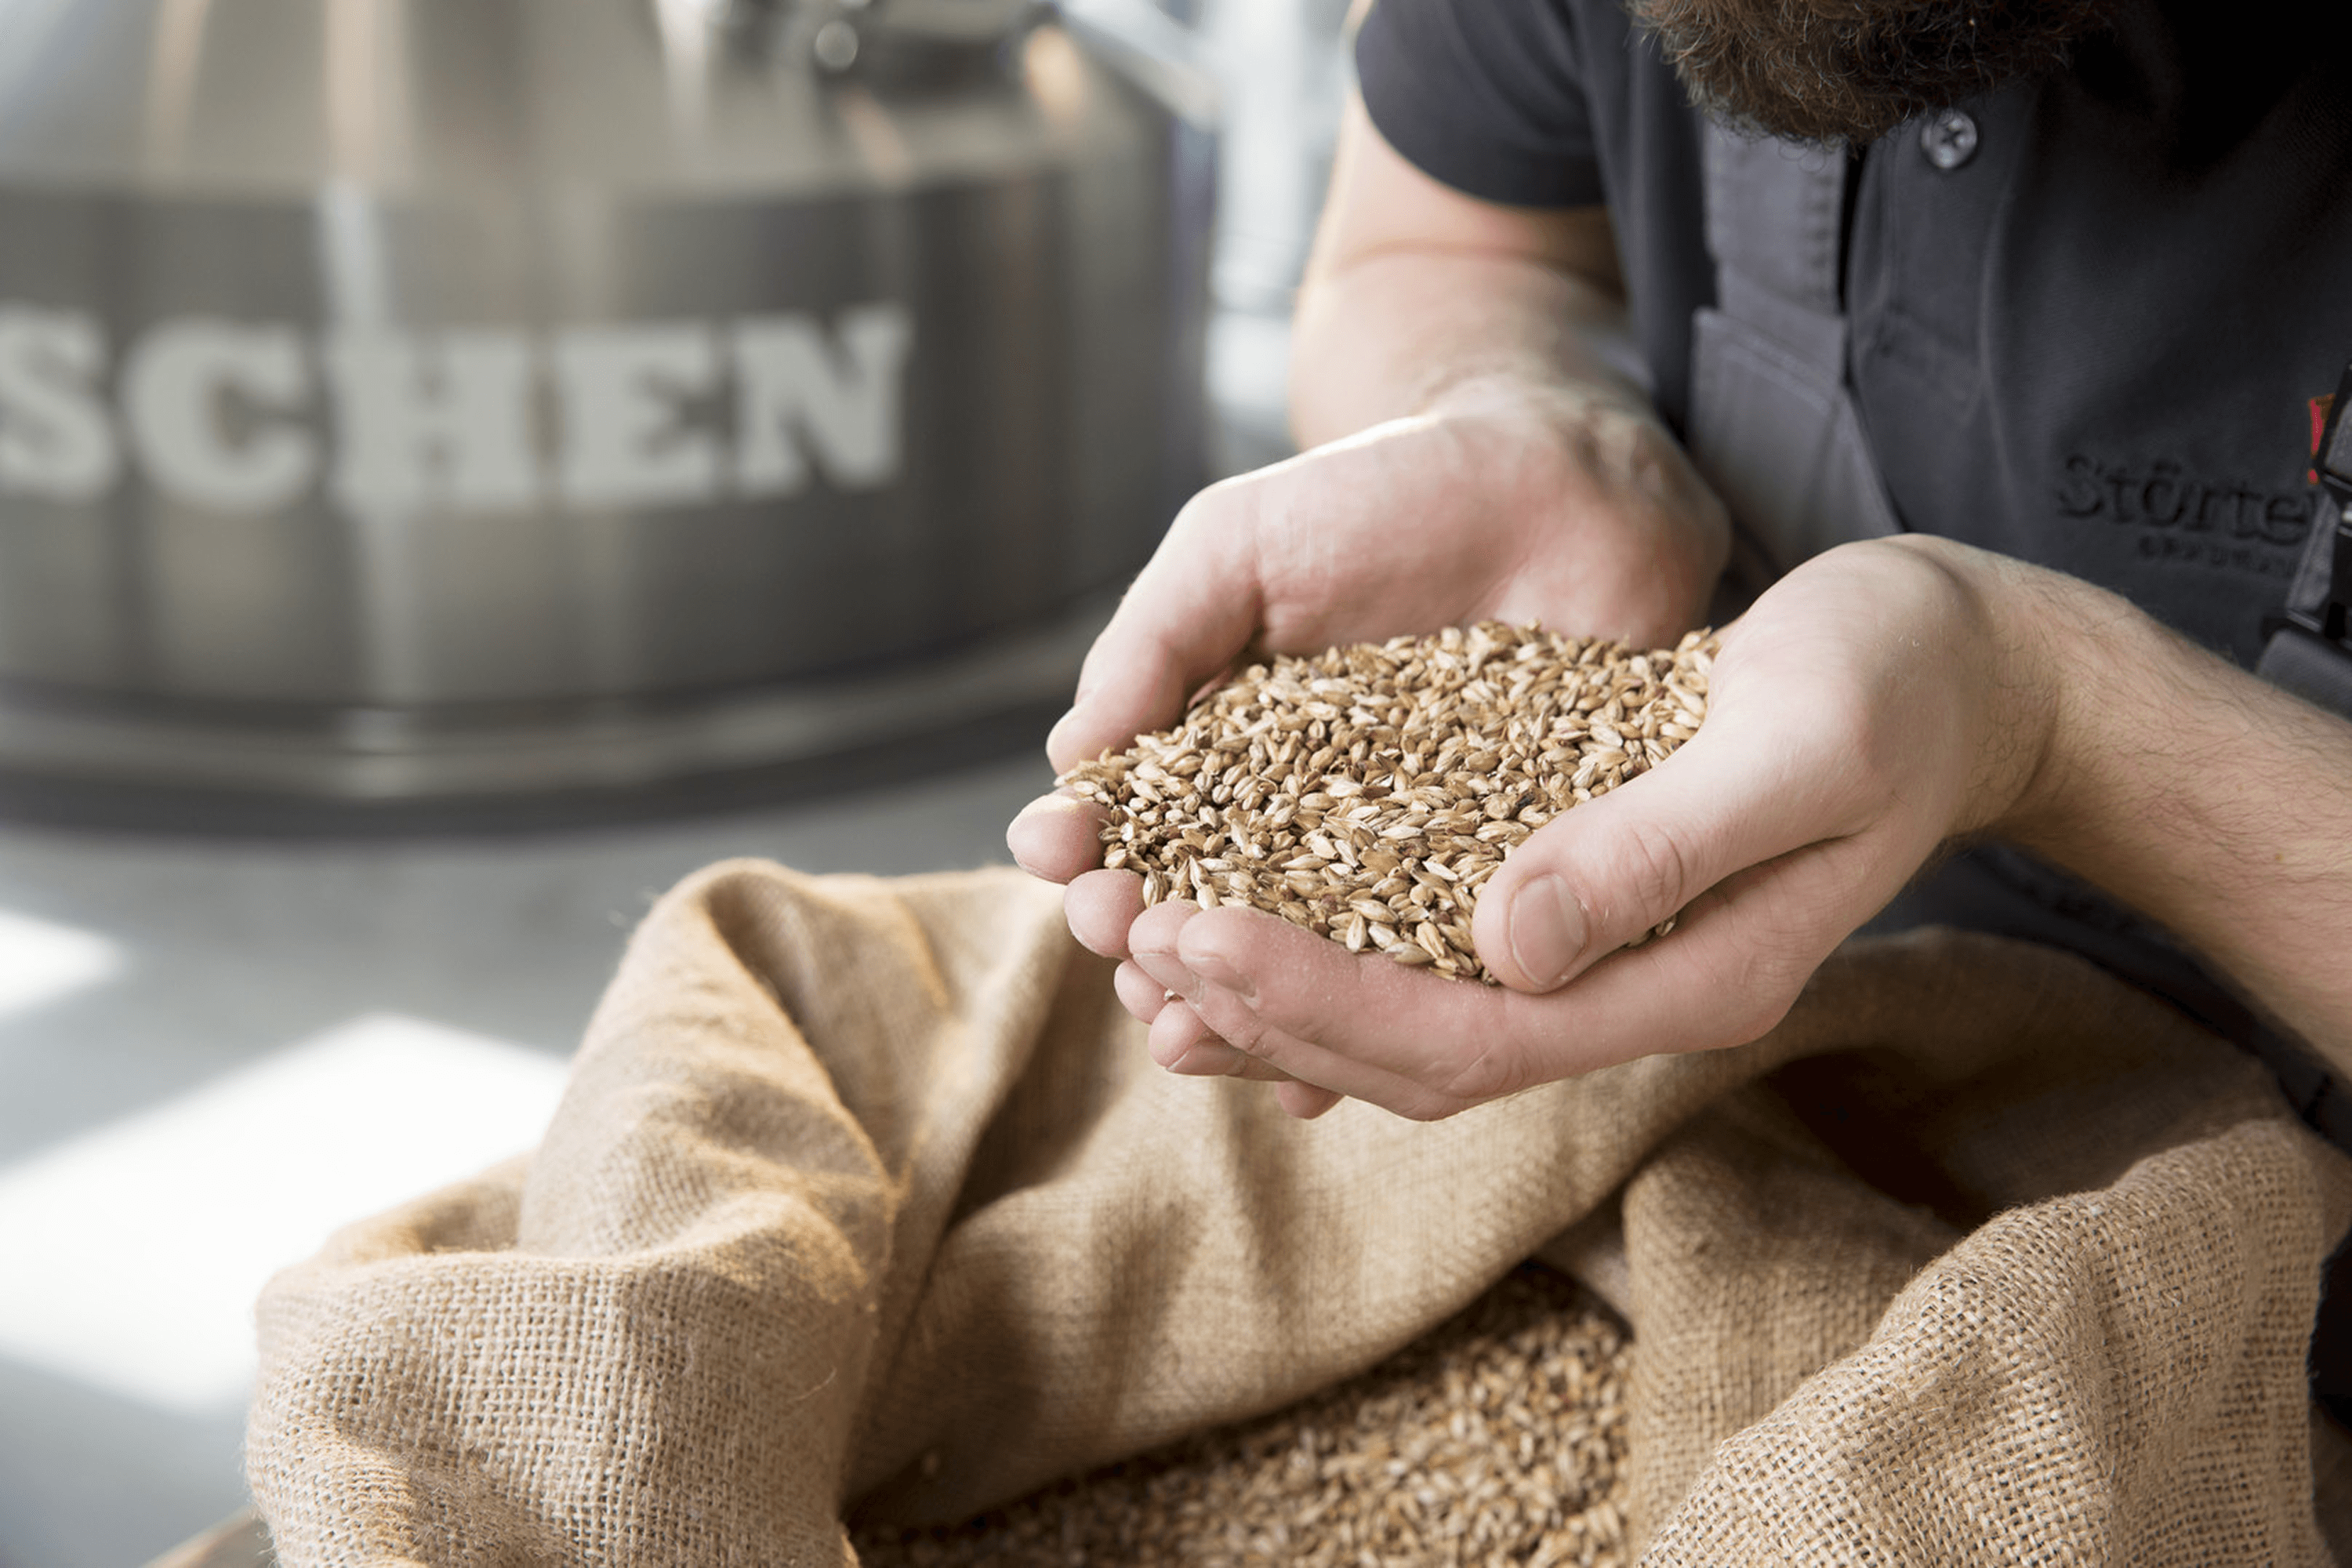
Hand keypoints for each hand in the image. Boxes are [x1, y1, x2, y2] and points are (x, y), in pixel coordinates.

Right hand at [1007, 390, 1725, 1113]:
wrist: (1559, 478)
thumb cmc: (1383, 495)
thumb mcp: (1240, 544)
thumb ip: (1156, 641)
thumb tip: (1071, 761)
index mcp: (1225, 754)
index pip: (1139, 829)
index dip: (1093, 856)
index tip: (1065, 865)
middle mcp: (1299, 827)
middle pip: (1207, 918)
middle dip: (1150, 948)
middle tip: (1129, 951)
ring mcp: (1396, 865)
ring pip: (1305, 969)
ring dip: (1239, 1013)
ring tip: (1199, 1034)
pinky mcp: (1497, 885)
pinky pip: (1429, 976)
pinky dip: (1378, 1027)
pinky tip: (1323, 1080)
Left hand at [1083, 537, 2063, 1119]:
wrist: (1960, 671)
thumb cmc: (1896, 684)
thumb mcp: (1795, 742)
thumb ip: (1657, 845)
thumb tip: (1503, 941)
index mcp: (1685, 981)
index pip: (1467, 1040)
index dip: (1317, 1002)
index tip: (1191, 935)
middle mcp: (1631, 995)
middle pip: (1414, 1051)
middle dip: (1263, 1005)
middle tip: (1129, 934)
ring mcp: (1605, 960)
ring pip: (1408, 1018)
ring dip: (1275, 991)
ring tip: (1145, 936)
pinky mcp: (1578, 901)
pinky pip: (1427, 955)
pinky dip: (1326, 941)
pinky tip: (1238, 904)